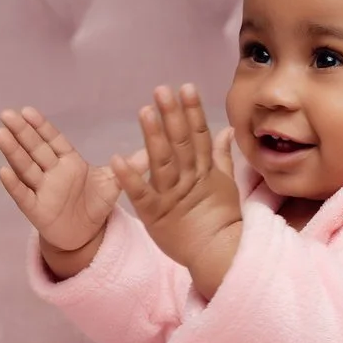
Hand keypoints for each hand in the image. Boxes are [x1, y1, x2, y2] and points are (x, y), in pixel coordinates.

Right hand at [0, 107, 147, 251]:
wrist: (86, 234)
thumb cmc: (95, 203)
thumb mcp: (114, 182)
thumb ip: (132, 164)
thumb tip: (156, 145)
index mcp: (68, 161)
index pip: (52, 140)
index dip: (40, 126)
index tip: (27, 110)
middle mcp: (51, 172)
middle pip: (34, 149)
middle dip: (21, 132)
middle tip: (6, 113)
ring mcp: (41, 190)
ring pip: (25, 167)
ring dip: (12, 152)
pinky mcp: (36, 210)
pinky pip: (23, 196)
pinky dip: (14, 184)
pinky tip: (3, 171)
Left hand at [111, 84, 241, 269]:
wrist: (218, 254)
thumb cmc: (221, 221)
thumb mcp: (225, 185)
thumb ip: (221, 156)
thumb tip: (226, 130)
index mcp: (205, 171)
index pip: (198, 135)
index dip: (192, 111)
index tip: (186, 88)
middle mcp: (189, 179)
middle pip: (180, 143)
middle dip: (172, 115)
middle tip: (162, 90)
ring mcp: (172, 196)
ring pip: (162, 162)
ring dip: (153, 137)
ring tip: (145, 111)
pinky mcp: (155, 214)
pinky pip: (141, 194)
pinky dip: (129, 178)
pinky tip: (117, 159)